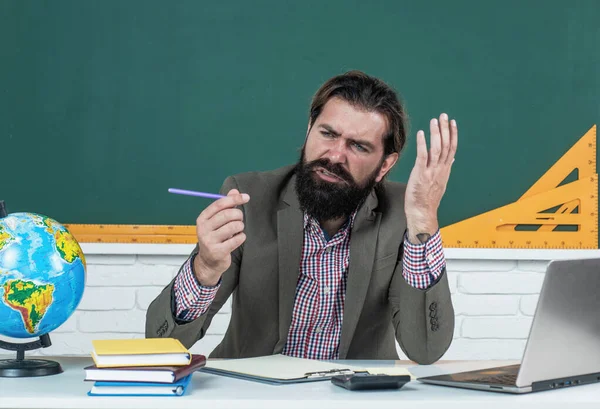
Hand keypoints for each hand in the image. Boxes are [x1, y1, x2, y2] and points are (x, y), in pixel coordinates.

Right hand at [193, 189, 249, 285]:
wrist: (208, 262)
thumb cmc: (215, 238)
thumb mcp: (217, 221)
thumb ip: (226, 206)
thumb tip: (235, 191)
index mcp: (202, 218)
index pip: (219, 204)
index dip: (234, 199)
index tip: (246, 197)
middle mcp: (203, 229)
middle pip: (227, 214)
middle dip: (238, 215)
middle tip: (240, 219)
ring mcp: (209, 241)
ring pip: (234, 226)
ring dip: (240, 227)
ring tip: (237, 230)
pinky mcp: (218, 251)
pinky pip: (237, 239)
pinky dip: (241, 237)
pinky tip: (237, 239)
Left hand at [405, 113, 457, 242]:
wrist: (422, 212)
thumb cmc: (428, 198)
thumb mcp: (440, 182)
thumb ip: (445, 168)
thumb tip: (451, 159)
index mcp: (445, 170)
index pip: (452, 148)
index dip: (453, 134)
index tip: (452, 122)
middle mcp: (441, 169)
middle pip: (445, 145)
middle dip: (445, 129)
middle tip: (443, 116)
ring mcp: (431, 172)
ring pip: (437, 149)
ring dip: (436, 134)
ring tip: (434, 121)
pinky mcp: (421, 174)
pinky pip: (423, 156)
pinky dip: (423, 144)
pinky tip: (422, 134)